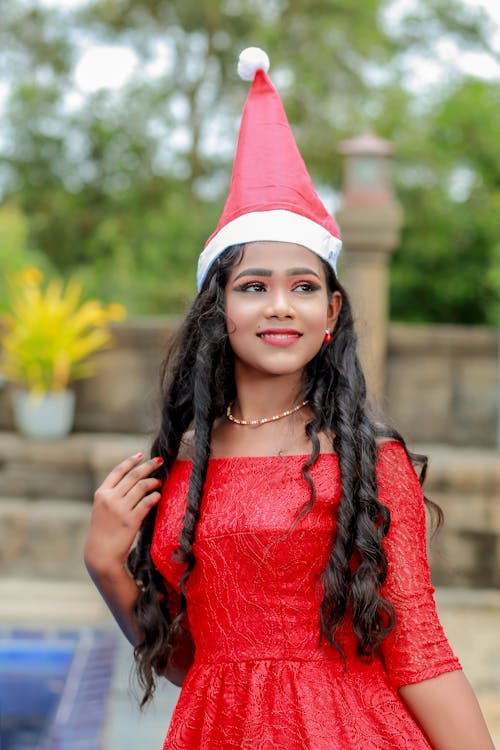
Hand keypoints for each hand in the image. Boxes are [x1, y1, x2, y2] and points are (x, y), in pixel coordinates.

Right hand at [84, 452, 162, 579]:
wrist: (100, 555)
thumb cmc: (102, 532)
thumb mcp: (101, 510)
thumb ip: (112, 496)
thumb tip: (132, 482)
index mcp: (101, 494)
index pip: (118, 471)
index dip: (130, 461)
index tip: (141, 455)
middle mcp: (110, 498)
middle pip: (133, 475)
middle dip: (148, 466)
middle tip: (160, 461)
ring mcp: (121, 509)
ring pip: (142, 486)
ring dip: (153, 481)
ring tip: (160, 481)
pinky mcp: (131, 520)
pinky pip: (147, 502)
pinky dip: (154, 496)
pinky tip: (158, 496)